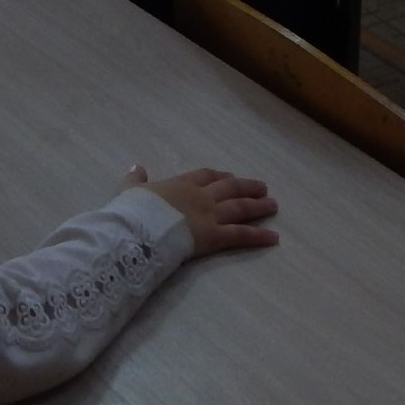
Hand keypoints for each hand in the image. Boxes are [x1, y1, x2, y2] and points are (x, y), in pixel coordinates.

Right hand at [126, 166, 278, 259]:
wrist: (141, 228)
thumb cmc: (134, 210)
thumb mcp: (130, 191)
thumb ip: (136, 180)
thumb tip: (136, 167)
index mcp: (182, 184)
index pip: (206, 176)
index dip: (220, 176)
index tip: (230, 177)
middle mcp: (201, 196)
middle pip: (230, 188)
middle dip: (247, 187)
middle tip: (263, 188)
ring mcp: (211, 215)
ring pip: (240, 208)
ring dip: (258, 206)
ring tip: (273, 205)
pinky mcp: (216, 236)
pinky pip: (241, 235)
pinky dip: (259, 236)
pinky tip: (274, 237)